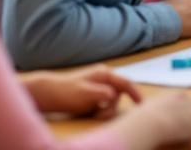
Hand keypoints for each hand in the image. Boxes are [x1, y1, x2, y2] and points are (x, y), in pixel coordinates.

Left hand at [25, 65, 140, 117]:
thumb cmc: (66, 92)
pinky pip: (104, 105)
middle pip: (119, 95)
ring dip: (105, 110)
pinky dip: (100, 111)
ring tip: (93, 114)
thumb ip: (102, 93)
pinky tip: (90, 113)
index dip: (136, 94)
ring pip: (112, 102)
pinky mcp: (93, 96)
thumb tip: (114, 95)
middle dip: (112, 107)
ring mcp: (99, 88)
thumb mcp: (85, 94)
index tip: (142, 105)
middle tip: (100, 115)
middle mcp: (104, 79)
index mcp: (104, 74)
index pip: (126, 83)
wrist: (47, 94)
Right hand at [113, 90, 190, 149]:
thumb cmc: (141, 117)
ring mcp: (189, 113)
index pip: (182, 95)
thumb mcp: (143, 107)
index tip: (187, 103)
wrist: (148, 123)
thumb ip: (146, 107)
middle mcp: (182, 101)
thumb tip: (139, 111)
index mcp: (170, 95)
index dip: (186, 100)